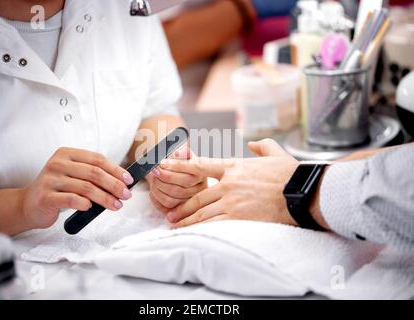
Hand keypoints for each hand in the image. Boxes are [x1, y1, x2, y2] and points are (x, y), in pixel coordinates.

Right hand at [21, 147, 133, 228]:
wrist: (28, 204)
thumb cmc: (56, 189)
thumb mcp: (73, 175)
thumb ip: (92, 175)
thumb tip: (122, 181)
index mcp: (67, 154)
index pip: (97, 159)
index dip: (116, 169)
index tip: (129, 180)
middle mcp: (58, 163)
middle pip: (94, 173)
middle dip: (114, 184)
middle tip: (126, 194)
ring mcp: (50, 179)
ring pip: (86, 187)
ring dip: (105, 198)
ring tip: (116, 205)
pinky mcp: (46, 196)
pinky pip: (71, 199)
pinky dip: (85, 204)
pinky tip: (92, 209)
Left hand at [147, 146, 206, 214]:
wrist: (171, 170)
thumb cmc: (175, 161)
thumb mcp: (180, 152)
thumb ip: (180, 152)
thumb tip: (178, 153)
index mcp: (202, 173)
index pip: (190, 171)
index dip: (173, 167)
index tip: (160, 163)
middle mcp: (200, 189)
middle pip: (178, 188)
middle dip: (162, 179)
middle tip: (152, 171)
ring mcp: (191, 202)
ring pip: (170, 199)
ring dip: (157, 189)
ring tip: (152, 179)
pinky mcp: (181, 212)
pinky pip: (165, 208)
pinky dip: (155, 199)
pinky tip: (153, 191)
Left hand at [165, 139, 300, 227]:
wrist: (302, 192)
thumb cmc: (290, 174)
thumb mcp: (275, 153)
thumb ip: (262, 145)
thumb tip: (253, 143)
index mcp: (234, 166)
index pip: (199, 165)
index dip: (178, 166)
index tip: (163, 166)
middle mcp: (228, 183)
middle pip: (197, 195)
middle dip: (180, 205)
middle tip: (168, 212)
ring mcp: (232, 201)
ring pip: (201, 212)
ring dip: (186, 219)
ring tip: (174, 224)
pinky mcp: (239, 217)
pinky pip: (213, 224)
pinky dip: (199, 228)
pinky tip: (191, 232)